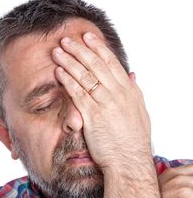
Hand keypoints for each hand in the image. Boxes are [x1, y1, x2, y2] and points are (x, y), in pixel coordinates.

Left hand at [52, 33, 150, 170]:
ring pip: (85, 76)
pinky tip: (59, 72)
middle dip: (79, 50)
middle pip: (96, 65)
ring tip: (58, 51)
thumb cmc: (133, 139)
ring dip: (70, 61)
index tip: (87, 36)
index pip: (111, 63)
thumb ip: (134, 91)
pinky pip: (78, 93)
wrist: (129, 160)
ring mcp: (105, 104)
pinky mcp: (92, 116)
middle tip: (66, 39)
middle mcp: (117, 93)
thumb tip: (131, 75)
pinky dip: (68, 81)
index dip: (98, 47)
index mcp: (128, 91)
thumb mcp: (140, 111)